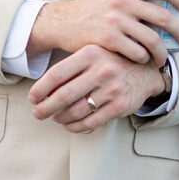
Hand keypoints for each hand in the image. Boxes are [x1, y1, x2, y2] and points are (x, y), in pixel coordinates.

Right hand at [27, 0, 178, 68]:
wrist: (64, 22)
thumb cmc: (95, 10)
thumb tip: (168, 4)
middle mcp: (122, 0)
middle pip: (163, 17)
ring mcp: (115, 20)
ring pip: (153, 40)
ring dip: (162, 53)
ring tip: (163, 58)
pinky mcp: (109, 39)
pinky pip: (137, 53)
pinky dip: (144, 59)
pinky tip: (143, 60)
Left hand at [28, 44, 165, 132]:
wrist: (146, 71)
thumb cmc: (111, 61)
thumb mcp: (93, 54)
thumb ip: (71, 66)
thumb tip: (41, 88)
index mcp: (90, 53)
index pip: (57, 74)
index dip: (40, 88)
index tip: (32, 97)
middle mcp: (101, 70)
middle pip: (63, 95)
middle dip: (45, 108)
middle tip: (37, 113)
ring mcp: (112, 89)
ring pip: (76, 111)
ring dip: (60, 117)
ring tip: (54, 117)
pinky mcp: (120, 106)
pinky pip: (90, 121)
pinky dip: (75, 126)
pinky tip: (69, 125)